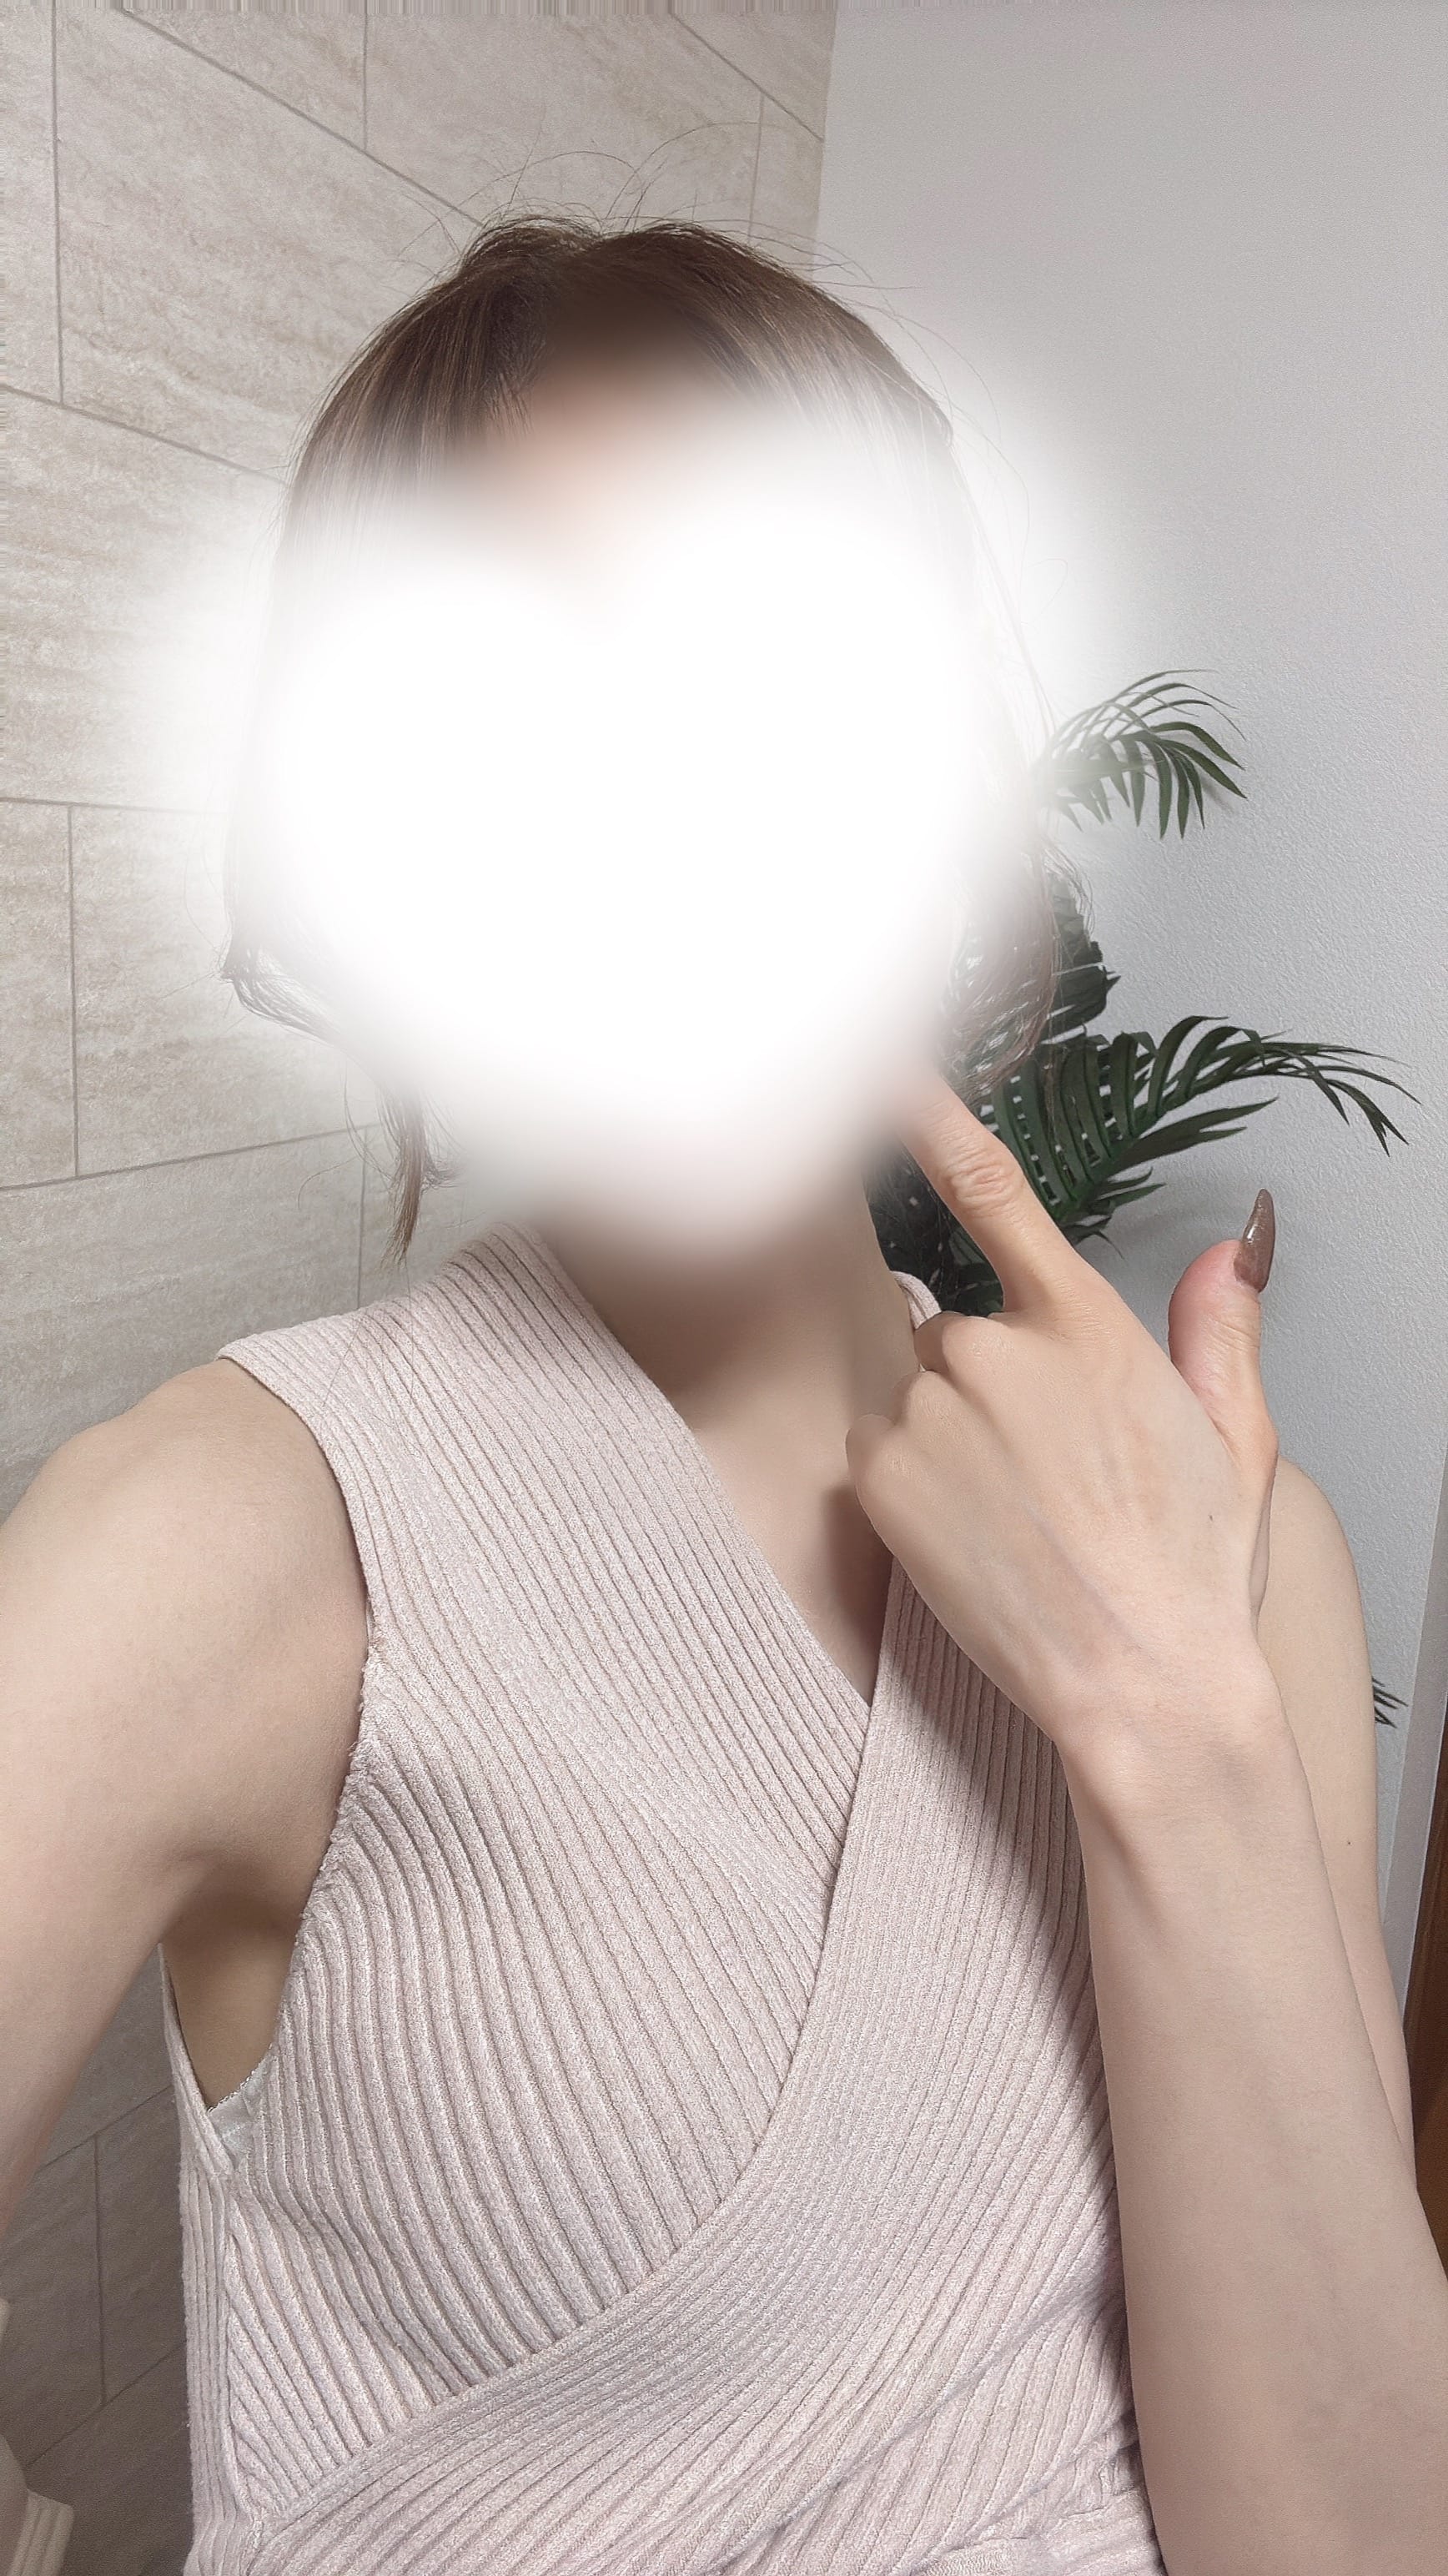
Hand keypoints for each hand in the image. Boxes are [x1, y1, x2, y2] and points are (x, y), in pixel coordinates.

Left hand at [846, 1075, 1282, 1768]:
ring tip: (1017, 1512)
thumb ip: (1221, 1329)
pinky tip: (974, 1532)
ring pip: (919, 1393)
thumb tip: (1228, 1251)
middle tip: (1048, 1468)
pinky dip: (911, 1482)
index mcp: (1084, 1326)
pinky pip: (880, 1448)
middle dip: (988, 1381)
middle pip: (955, 1329)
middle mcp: (997, 1351)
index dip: (929, 1121)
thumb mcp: (1234, 1436)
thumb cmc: (1189, 1567)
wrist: (1139, 1679)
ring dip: (949, 1434)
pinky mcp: (882, 1474)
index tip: (883, 1073)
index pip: (991, 1193)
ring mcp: (931, 1412)